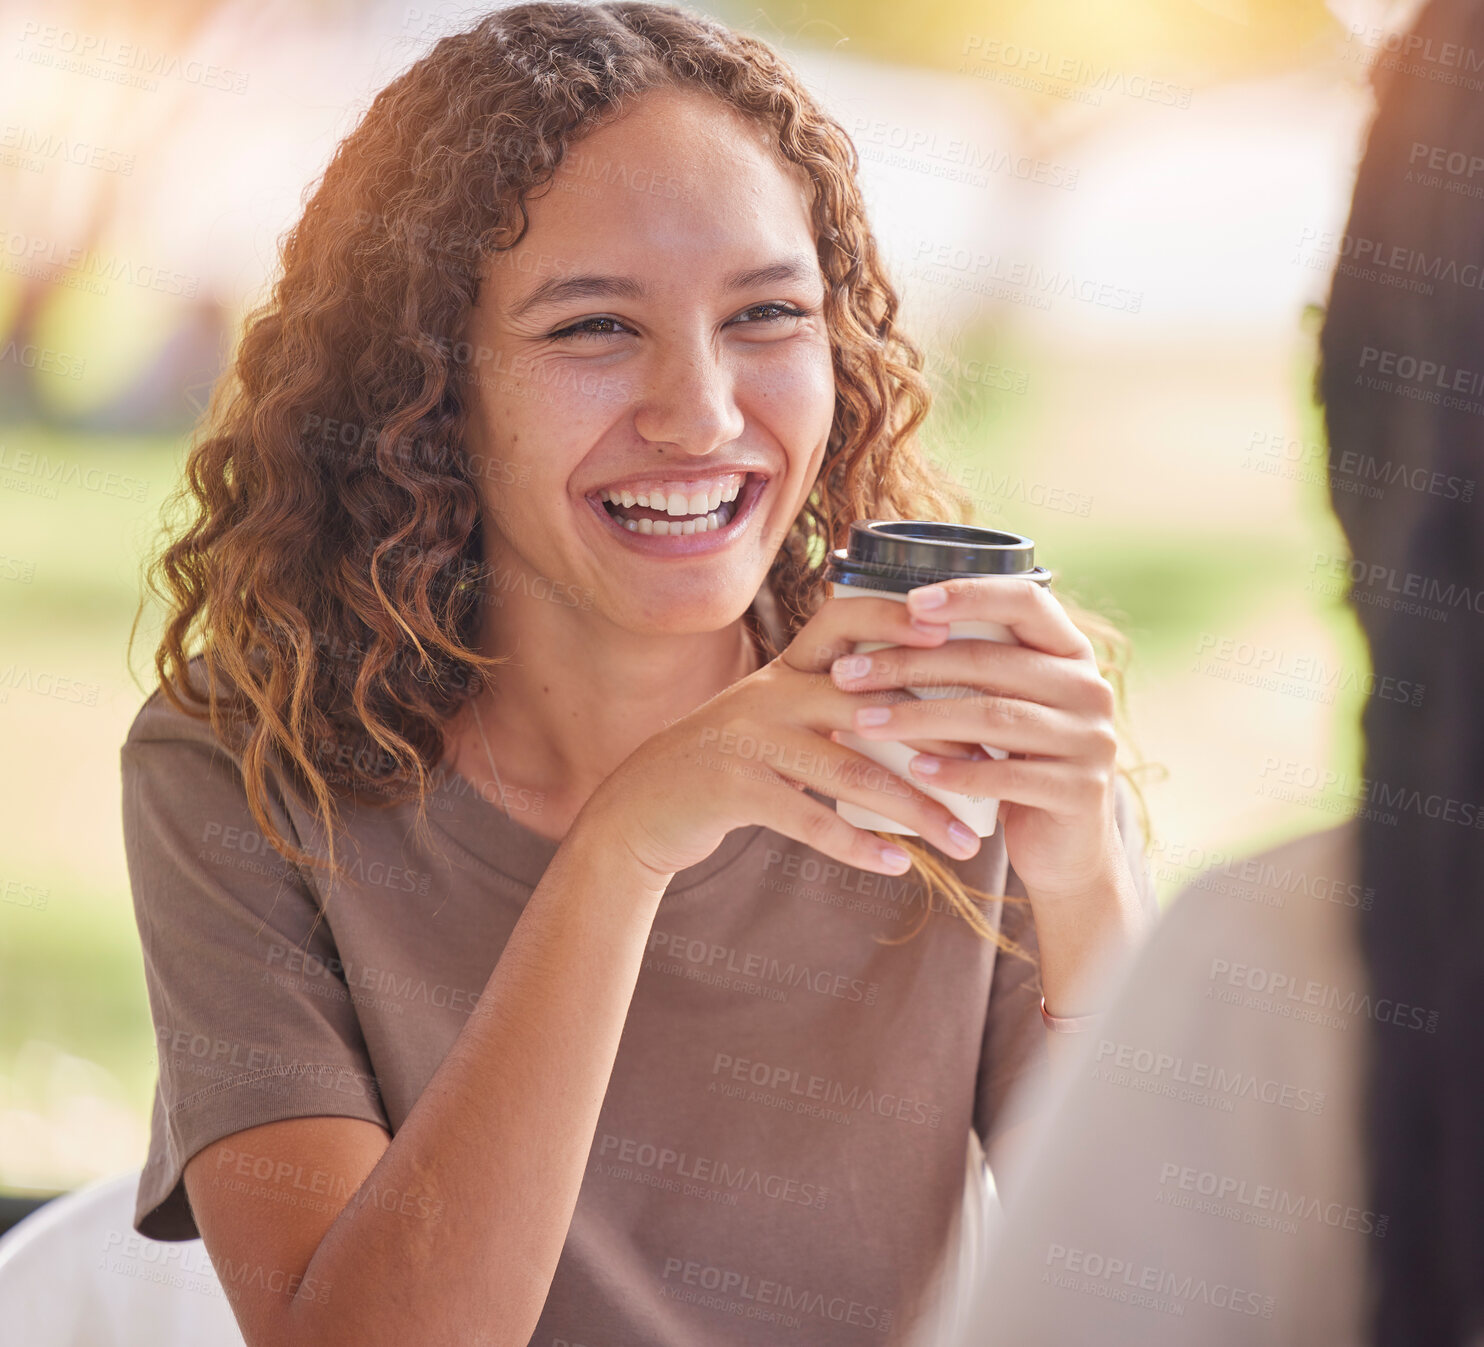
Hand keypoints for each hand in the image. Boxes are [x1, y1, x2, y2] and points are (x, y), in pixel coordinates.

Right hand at [574, 594, 987, 888]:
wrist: (643, 808)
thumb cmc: (730, 764)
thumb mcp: (775, 720)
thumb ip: (835, 708)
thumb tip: (930, 720)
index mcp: (785, 669)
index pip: (844, 621)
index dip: (896, 619)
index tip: (955, 635)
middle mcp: (770, 693)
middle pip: (870, 705)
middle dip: (939, 740)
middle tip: (996, 771)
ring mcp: (750, 740)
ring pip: (849, 770)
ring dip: (914, 810)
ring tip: (963, 844)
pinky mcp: (734, 790)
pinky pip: (809, 818)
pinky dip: (856, 846)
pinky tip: (897, 865)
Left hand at [829, 576, 1132, 904]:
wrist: (1067, 849)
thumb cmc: (1016, 762)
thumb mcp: (1004, 706)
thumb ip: (973, 669)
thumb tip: (878, 627)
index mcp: (1070, 652)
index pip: (1026, 600)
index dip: (969, 594)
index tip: (909, 602)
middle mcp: (1090, 688)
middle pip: (990, 661)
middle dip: (910, 664)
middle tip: (847, 674)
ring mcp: (1091, 740)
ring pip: (992, 716)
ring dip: (919, 718)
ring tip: (864, 722)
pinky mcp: (1081, 791)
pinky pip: (1007, 775)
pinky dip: (956, 771)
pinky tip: (914, 770)